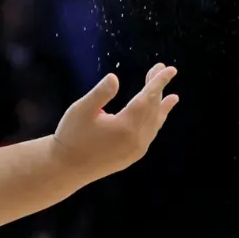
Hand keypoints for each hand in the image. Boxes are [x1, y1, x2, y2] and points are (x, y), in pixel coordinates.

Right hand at [53, 63, 178, 179]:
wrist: (66, 169)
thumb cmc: (71, 136)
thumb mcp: (81, 110)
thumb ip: (100, 93)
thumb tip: (115, 77)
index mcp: (126, 126)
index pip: (148, 98)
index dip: (158, 82)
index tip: (170, 69)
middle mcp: (137, 139)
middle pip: (153, 109)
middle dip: (158, 89)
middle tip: (161, 68)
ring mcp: (136, 150)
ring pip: (154, 123)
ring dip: (161, 107)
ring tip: (172, 97)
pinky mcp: (132, 156)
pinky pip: (150, 134)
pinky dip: (155, 122)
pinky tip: (156, 117)